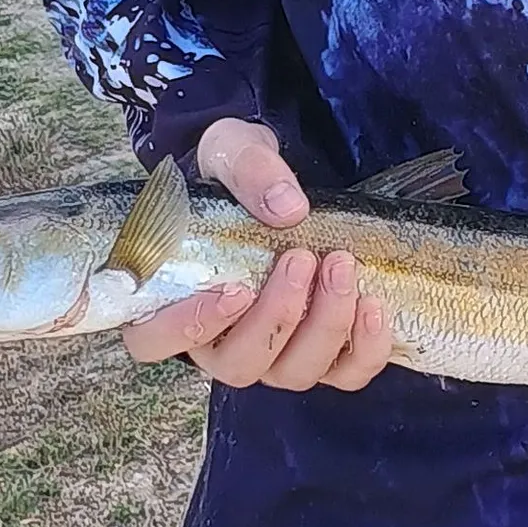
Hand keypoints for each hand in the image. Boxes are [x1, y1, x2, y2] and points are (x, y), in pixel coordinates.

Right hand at [121, 119, 394, 391]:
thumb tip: (287, 207)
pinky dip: (365, 348)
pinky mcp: (324, 357)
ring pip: (293, 372)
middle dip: (276, 317)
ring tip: (340, 265)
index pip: (155, 341)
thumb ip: (248, 172)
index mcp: (171, 302)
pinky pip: (346, 374)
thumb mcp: (232, 151)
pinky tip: (372, 302)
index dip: (190, 328)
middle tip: (299, 259)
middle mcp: (219, 343)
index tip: (235, 288)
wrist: (279, 186)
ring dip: (324, 325)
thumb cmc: (235, 177)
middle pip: (238, 365)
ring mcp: (272, 357)